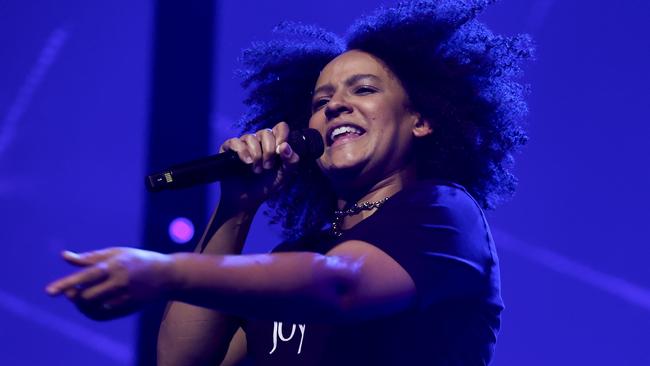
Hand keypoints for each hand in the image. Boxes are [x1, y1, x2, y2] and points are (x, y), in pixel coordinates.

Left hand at [46, 248, 174, 320]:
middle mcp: (119, 281)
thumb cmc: (137, 260)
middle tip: (70, 292)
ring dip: (82, 304)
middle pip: (86, 295)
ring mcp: (124, 296)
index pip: (85, 276)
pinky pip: (103, 314)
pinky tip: (93, 305)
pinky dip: (93, 311)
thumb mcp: (116, 253)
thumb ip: (89, 257)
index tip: (49, 292)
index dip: (66, 284)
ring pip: (93, 307)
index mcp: (114, 265)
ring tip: (80, 297)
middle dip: (74, 295)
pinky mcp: (128, 307)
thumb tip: (64, 257)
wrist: (167, 274)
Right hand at [218, 121, 299, 211]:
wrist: (247, 200)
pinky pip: (235, 142)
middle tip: (267, 167)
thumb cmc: (266, 185)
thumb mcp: (284, 175)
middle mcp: (259, 141)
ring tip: (256, 170)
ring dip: (256, 155)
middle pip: (266, 132)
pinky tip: (246, 163)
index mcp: (274, 143)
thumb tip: (285, 146)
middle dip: (269, 151)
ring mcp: (244, 144)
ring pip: (251, 137)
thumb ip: (291, 161)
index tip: (280, 151)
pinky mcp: (229, 149)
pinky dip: (242, 152)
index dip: (282, 136)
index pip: (281, 127)